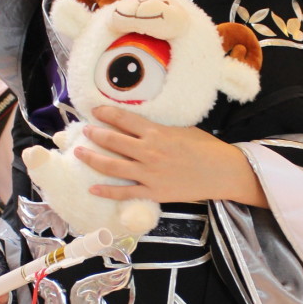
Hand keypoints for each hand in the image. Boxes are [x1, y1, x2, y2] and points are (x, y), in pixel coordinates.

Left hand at [78, 105, 264, 205]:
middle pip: (113, 141)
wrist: (222, 172)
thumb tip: (140, 126)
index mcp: (156, 133)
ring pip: (113, 166)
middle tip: (84, 131)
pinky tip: (93, 188)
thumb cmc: (206, 148)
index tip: (94, 110)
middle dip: (95, 134)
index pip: (124, 119)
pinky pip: (125, 193)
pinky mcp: (153, 192)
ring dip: (93, 158)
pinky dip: (107, 191)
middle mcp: (148, 152)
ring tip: (80, 152)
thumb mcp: (182, 129)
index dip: (106, 113)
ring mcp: (149, 174)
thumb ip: (159, 129)